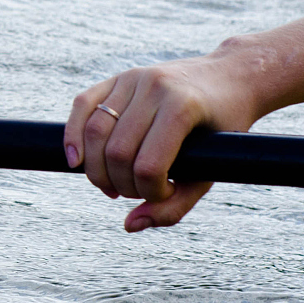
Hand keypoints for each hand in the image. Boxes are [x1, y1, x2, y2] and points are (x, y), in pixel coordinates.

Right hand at [64, 53, 264, 232]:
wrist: (231, 77)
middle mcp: (155, 88)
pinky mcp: (119, 77)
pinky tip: (76, 160)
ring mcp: (134, 78)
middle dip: (120, 184)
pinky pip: (83, 105)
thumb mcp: (213, 168)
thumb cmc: (224, 128)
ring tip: (111, 184)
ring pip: (94, 131)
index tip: (164, 193)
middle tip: (134, 191)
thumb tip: (129, 225)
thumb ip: (175, 205)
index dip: (149, 192)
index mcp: (183, 107)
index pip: (148, 166)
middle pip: (117, 151)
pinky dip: (73, 136)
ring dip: (95, 168)